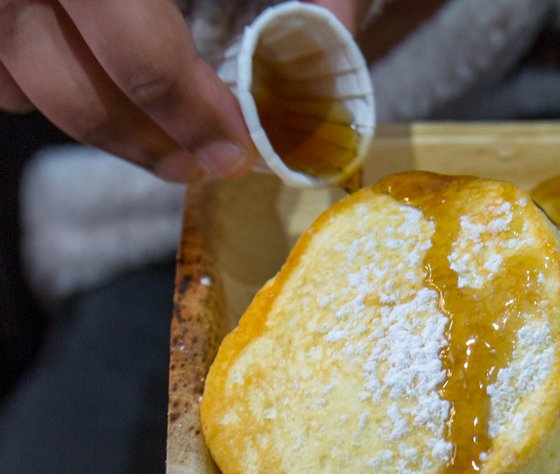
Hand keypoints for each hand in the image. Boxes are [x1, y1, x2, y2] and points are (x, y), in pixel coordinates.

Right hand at [0, 0, 369, 182]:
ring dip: (80, 114)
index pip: (146, 63)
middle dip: (143, 142)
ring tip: (147, 127)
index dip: (195, 121)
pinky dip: (23, 76)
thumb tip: (336, 31)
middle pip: (73, 94)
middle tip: (195, 165)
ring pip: (14, 84)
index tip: (233, 152)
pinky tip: (80, 71)